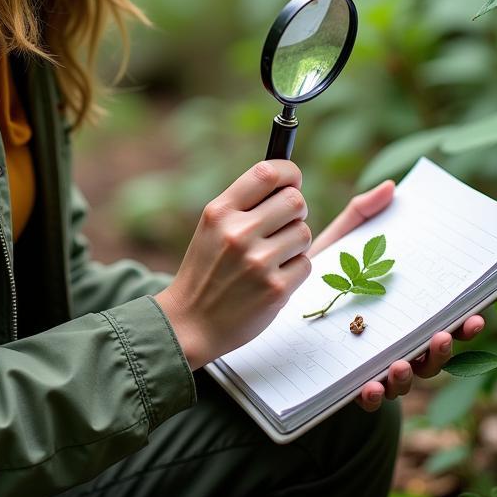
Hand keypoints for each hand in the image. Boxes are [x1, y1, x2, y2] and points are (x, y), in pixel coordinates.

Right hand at [154, 160, 312, 369]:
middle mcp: (238, 233)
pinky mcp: (276, 289)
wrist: (190, 323)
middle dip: (296, 210)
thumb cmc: (207, 270)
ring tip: (273, 255)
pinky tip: (273, 278)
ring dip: (296, 242)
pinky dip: (295, 269)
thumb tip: (289, 182)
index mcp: (220, 212)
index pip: (267, 173)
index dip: (289, 172)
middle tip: (285, 222)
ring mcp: (258, 262)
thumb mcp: (212, 228)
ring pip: (304, 233)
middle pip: (295, 201)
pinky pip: (305, 264)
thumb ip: (244, 204)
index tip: (292, 181)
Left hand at [304, 180, 485, 411]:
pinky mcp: (347, 383)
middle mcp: (395, 340)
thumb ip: (362, 218)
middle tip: (446, 335)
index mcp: (401, 310)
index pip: (442, 318)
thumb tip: (390, 187)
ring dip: (410, 372)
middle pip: (431, 352)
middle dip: (444, 347)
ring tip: (402, 361)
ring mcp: (374, 365)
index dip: (463, 320)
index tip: (475, 314)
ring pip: (405, 378)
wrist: (270, 305)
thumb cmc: (318, 275)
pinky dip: (374, 394)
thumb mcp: (340, 245)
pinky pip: (367, 396)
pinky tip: (370, 386)